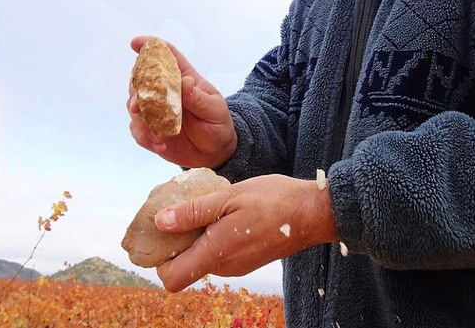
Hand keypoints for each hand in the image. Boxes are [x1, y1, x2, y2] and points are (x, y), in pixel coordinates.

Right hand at [127, 36, 236, 168]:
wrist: (214, 152)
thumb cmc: (217, 125)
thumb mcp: (214, 110)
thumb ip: (198, 98)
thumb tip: (186, 81)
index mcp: (184, 79)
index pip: (166, 56)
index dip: (151, 46)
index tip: (136, 43)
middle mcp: (166, 91)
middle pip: (141, 78)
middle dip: (136, 88)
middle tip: (138, 104)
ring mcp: (155, 110)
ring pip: (134, 103)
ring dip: (140, 116)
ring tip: (158, 132)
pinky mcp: (150, 129)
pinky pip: (137, 129)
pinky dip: (144, 135)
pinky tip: (160, 143)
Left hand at [153, 174, 338, 291]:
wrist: (314, 212)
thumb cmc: (274, 200)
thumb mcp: (229, 197)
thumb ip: (194, 212)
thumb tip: (160, 222)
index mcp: (217, 252)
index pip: (172, 278)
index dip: (160, 259)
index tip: (161, 232)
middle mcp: (225, 266)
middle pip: (185, 265)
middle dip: (179, 240)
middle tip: (185, 208)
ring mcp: (238, 266)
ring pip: (203, 257)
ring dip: (199, 235)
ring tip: (210, 205)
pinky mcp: (248, 260)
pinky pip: (220, 253)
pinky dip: (215, 236)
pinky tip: (227, 212)